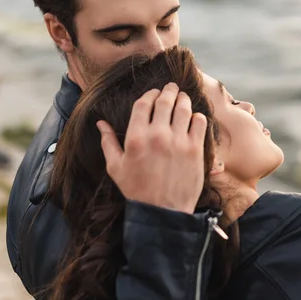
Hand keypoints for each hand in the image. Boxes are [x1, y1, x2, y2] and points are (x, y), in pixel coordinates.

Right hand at [97, 83, 207, 213]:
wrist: (162, 211)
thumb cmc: (137, 190)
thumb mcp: (115, 167)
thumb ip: (108, 142)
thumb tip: (101, 123)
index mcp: (136, 138)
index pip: (144, 104)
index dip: (149, 95)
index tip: (153, 94)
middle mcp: (157, 135)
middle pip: (165, 101)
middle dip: (168, 91)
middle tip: (171, 88)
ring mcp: (178, 141)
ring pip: (184, 108)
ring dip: (183, 99)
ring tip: (182, 98)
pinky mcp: (195, 149)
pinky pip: (200, 122)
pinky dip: (197, 116)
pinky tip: (194, 118)